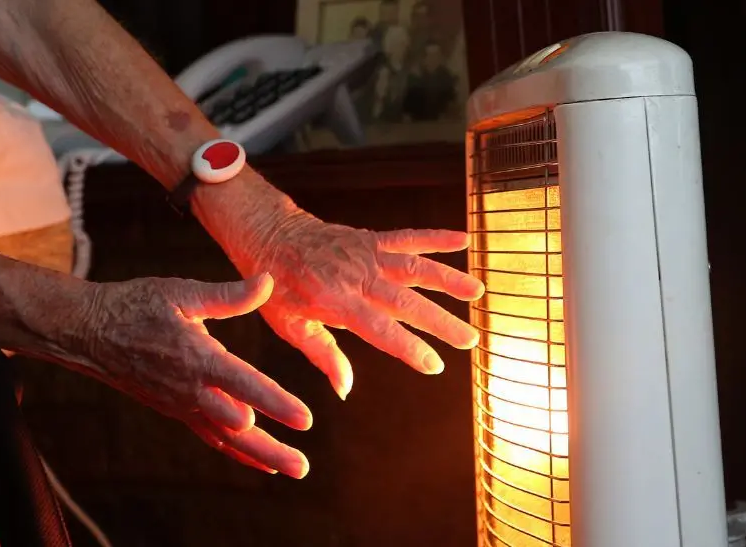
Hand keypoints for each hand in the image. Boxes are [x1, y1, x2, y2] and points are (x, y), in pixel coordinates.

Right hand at [67, 273, 310, 477]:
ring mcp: (183, 405)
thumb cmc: (137, 305)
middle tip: (303, 468)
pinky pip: (211, 437)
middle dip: (273, 447)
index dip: (276, 403)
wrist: (90, 332)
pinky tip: (263, 463)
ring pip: (227, 439)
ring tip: (294, 470)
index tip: (305, 419)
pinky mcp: (176, 411)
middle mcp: (191, 389)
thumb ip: (228, 295)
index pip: (245, 384)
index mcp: (198, 357)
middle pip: (239, 427)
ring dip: (261, 456)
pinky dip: (237, 453)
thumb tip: (268, 281)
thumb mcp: (182, 292)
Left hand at [230, 212, 485, 398]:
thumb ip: (323, 355)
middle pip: (406, 301)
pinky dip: (435, 237)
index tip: (434, 365)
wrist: (268, 235)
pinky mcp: (370, 239)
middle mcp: (356, 276)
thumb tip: (345, 390)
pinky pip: (407, 237)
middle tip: (470, 340)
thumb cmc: (276, 288)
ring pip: (414, 267)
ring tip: (478, 292)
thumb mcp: (289, 327)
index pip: (380, 329)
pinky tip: (463, 241)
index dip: (408, 348)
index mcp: (335, 301)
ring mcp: (365, 255)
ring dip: (448, 279)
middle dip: (441, 321)